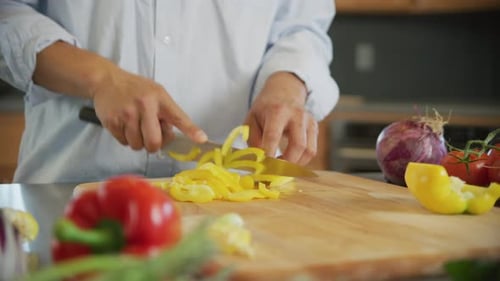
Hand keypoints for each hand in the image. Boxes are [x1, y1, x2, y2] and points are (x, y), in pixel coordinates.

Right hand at [91, 67, 206, 152]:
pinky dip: (125, 138)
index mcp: (159, 98)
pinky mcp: (112, 121)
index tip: (201, 139)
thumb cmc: (135, 88)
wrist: (106, 80)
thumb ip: (166, 113)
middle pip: (154, 142)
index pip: (178, 117)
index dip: (191, 130)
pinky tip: (124, 124)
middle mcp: (144, 105)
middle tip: (150, 136)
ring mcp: (127, 114)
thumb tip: (171, 137)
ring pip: (137, 145)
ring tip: (135, 126)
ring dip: (137, 141)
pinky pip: (123, 142)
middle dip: (153, 145)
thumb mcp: (156, 92)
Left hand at [244, 72, 317, 164]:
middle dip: (286, 164)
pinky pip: (311, 150)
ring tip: (280, 167)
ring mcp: (309, 121)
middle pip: (298, 145)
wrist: (285, 91)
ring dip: (294, 165)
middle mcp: (297, 115)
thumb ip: (254, 140)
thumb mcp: (252, 119)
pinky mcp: (315, 128)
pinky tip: (289, 160)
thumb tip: (259, 162)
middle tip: (273, 173)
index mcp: (277, 111)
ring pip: (308, 151)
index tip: (262, 169)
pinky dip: (301, 160)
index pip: (273, 136)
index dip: (269, 155)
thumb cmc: (265, 108)